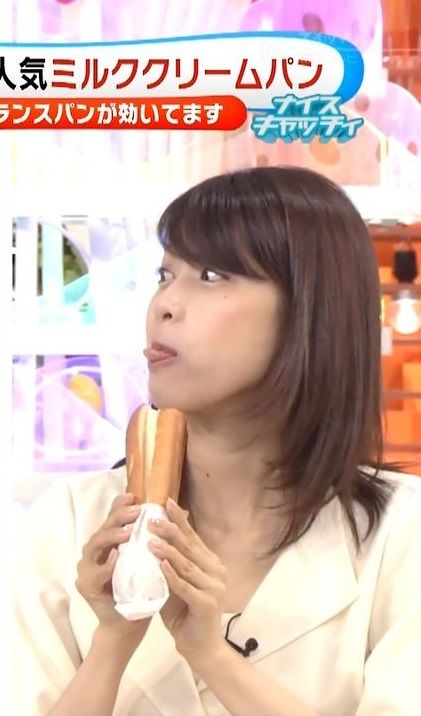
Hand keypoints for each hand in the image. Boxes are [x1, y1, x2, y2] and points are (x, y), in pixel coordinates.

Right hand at [76, 493, 151, 642]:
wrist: (129, 624)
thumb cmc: (141, 588)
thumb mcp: (149, 558)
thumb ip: (153, 536)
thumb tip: (177, 510)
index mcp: (108, 542)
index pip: (112, 518)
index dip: (120, 506)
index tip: (134, 496)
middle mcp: (94, 552)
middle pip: (103, 528)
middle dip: (119, 518)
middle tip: (136, 511)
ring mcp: (87, 568)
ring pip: (95, 546)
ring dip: (112, 537)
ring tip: (128, 531)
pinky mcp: (86, 586)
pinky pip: (96, 573)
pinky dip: (106, 565)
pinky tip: (116, 557)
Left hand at [147, 497, 227, 660]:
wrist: (200, 646)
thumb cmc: (185, 611)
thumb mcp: (177, 581)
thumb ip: (171, 562)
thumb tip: (153, 536)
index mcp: (210, 562)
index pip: (192, 537)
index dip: (179, 519)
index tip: (165, 502)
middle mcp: (216, 570)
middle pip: (189, 546)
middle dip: (170, 530)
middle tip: (151, 519)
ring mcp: (214, 587)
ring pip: (187, 564)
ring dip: (168, 550)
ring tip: (150, 539)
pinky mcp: (207, 604)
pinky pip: (185, 586)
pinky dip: (172, 575)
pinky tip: (160, 565)